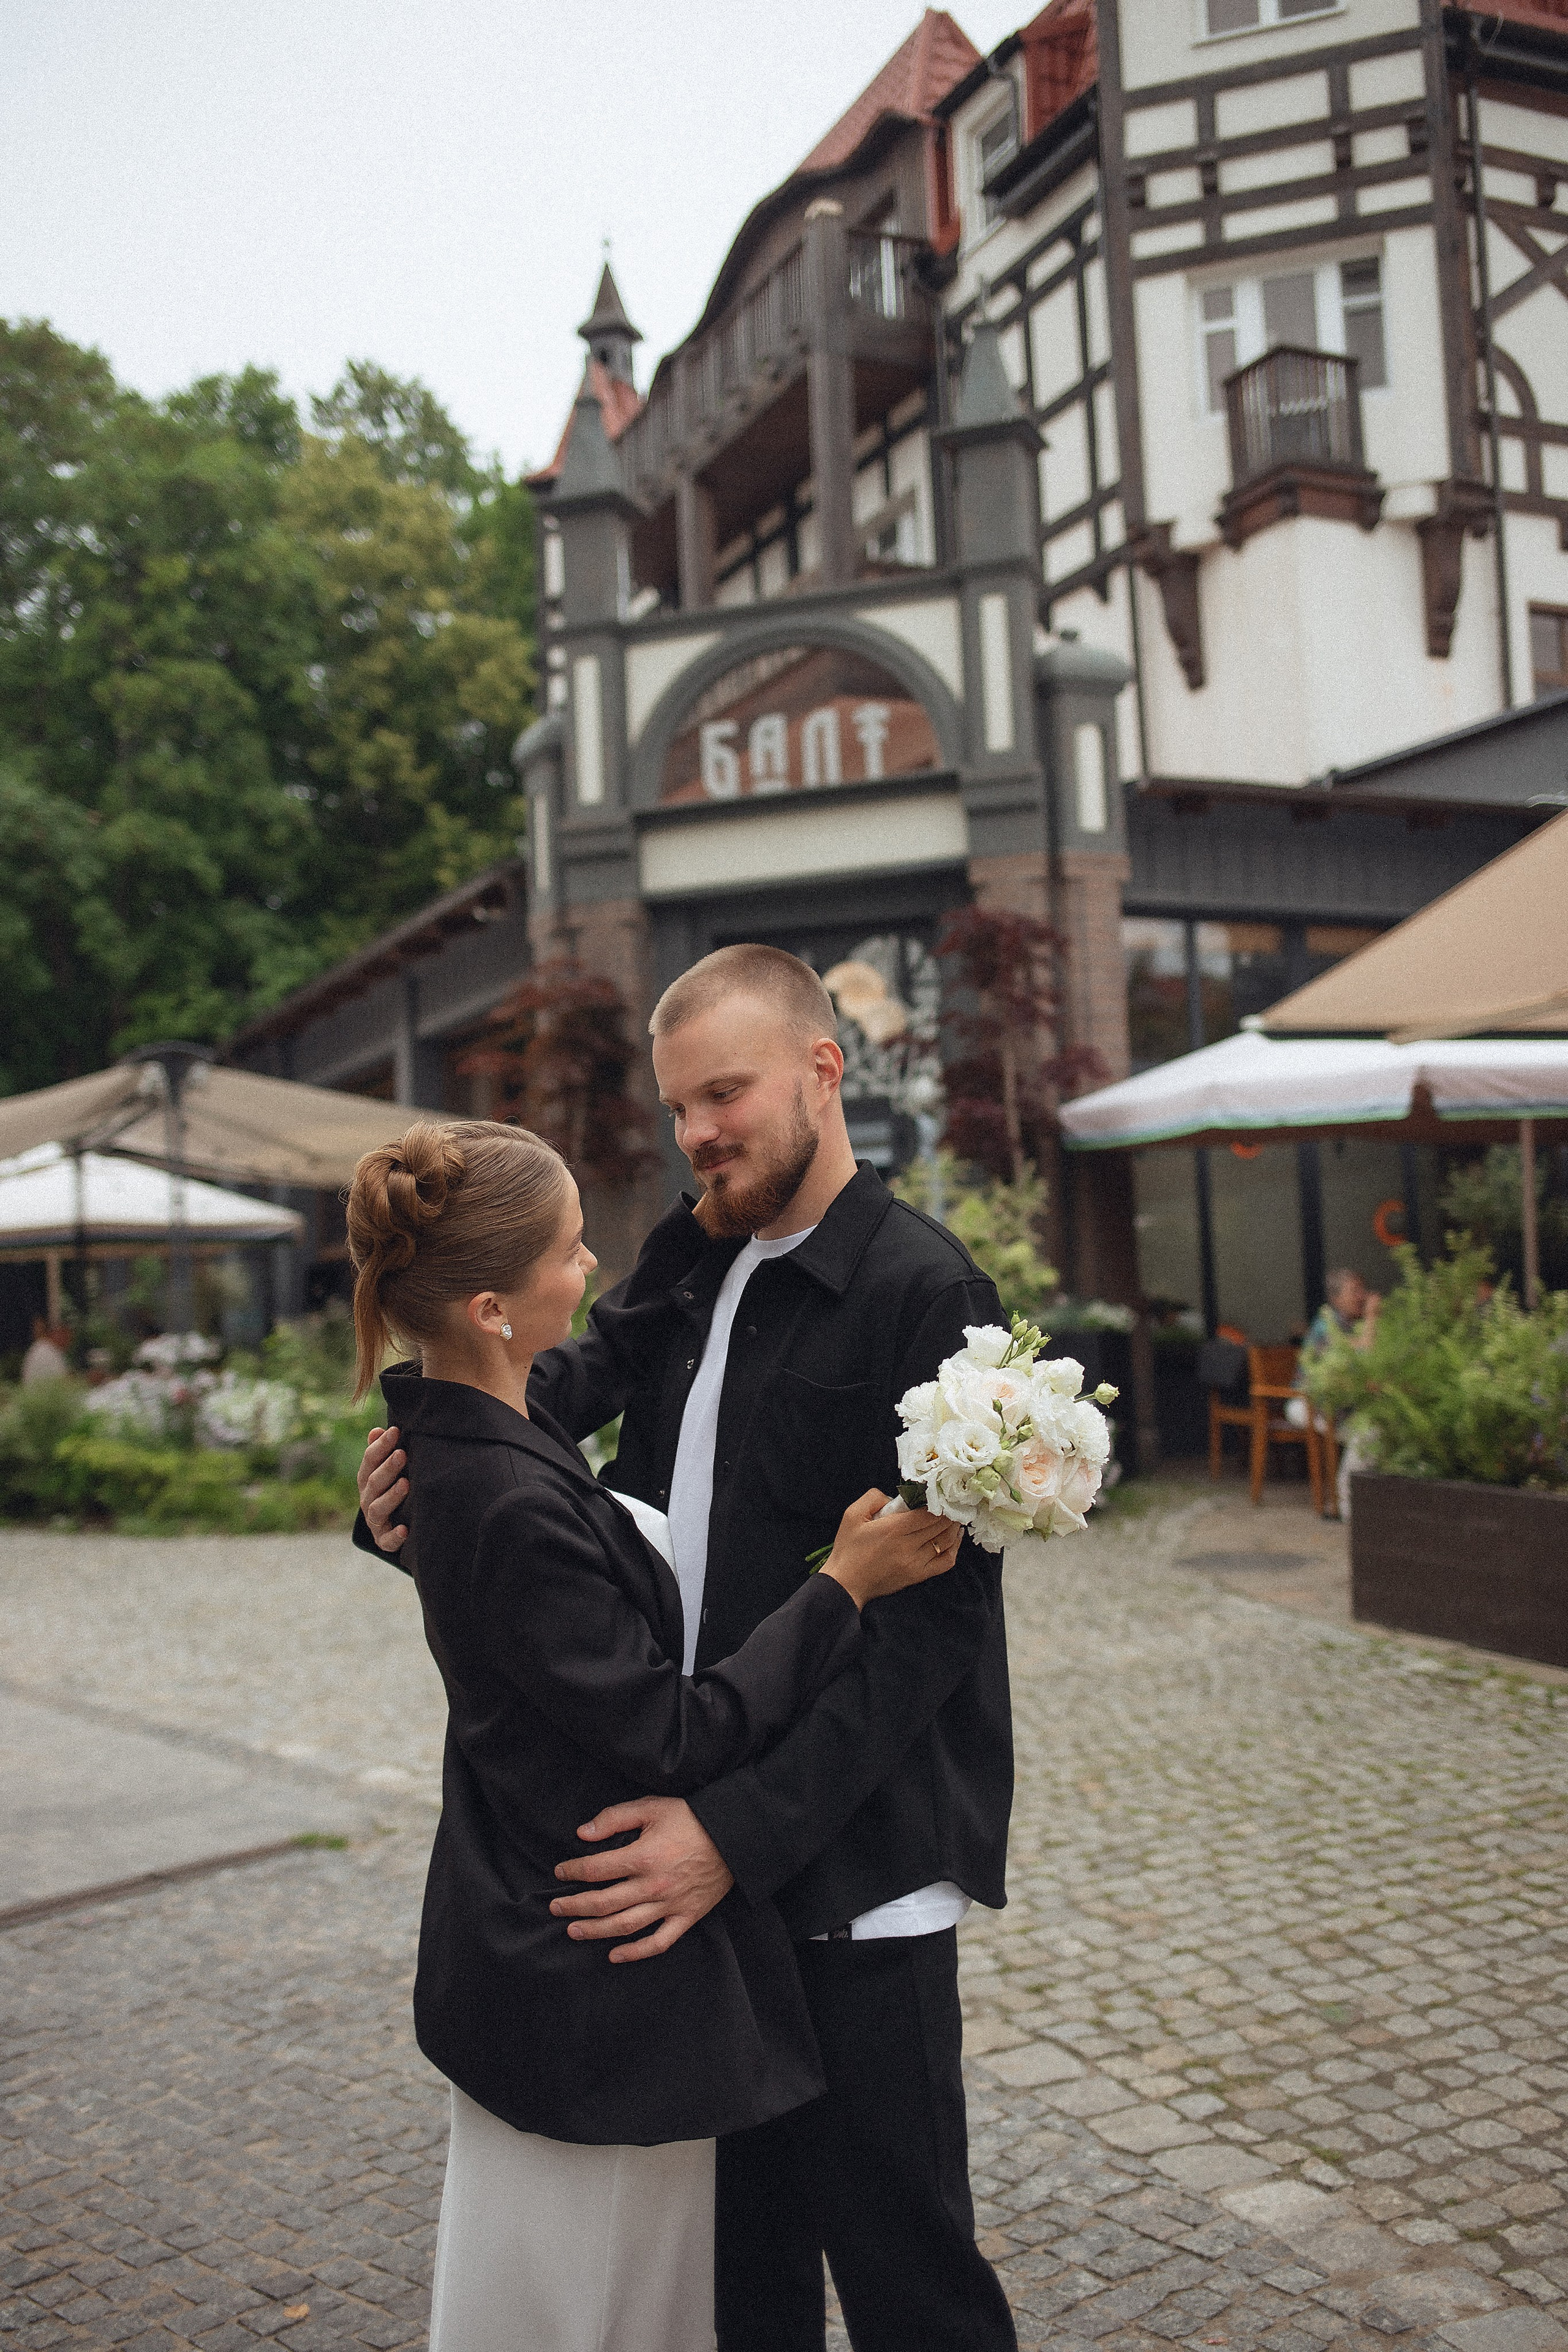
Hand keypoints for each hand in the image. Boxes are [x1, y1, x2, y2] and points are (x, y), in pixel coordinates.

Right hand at [358, 1426, 408, 1552]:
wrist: (392, 1527)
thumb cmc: (392, 1489)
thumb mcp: (386, 1470)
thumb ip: (381, 1452)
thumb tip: (377, 1430)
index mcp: (367, 1480)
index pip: (369, 1461)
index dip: (380, 1446)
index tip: (395, 1431)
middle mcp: (368, 1499)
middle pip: (374, 1482)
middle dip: (387, 1468)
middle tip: (402, 1454)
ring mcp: (375, 1521)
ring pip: (378, 1508)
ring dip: (391, 1496)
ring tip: (406, 1484)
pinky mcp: (384, 1541)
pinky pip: (387, 1540)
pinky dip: (395, 1536)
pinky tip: (405, 1529)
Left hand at [549, 1797, 734, 1962]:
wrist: (735, 1836)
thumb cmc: (691, 1818)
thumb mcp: (652, 1807)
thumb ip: (614, 1818)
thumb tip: (582, 1833)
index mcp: (642, 1857)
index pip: (595, 1869)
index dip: (572, 1871)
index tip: (560, 1872)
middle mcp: (652, 1886)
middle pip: (603, 1903)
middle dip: (574, 1906)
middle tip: (556, 1908)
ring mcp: (669, 1905)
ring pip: (624, 1926)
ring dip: (595, 1931)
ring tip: (574, 1931)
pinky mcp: (686, 1917)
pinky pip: (658, 1942)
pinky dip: (635, 1953)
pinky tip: (614, 1955)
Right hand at [819, 1489, 962, 1607]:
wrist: (846, 1584)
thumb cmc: (848, 1549)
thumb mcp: (852, 1515)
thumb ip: (873, 1498)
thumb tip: (894, 1497)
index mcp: (893, 1529)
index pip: (928, 1513)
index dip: (938, 1502)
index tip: (941, 1494)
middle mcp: (907, 1546)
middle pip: (939, 1525)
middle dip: (948, 1511)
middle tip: (951, 1502)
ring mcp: (915, 1563)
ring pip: (945, 1541)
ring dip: (953, 1527)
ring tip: (954, 1516)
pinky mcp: (918, 1576)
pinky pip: (946, 1562)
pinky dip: (954, 1548)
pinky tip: (954, 1537)